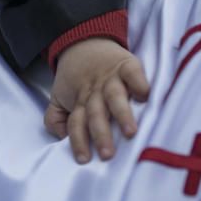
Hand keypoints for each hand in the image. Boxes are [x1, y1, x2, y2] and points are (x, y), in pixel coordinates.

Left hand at [44, 38, 149, 163]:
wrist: (83, 41)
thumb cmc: (75, 77)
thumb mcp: (59, 96)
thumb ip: (56, 118)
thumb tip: (61, 137)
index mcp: (79, 101)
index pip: (76, 123)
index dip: (78, 140)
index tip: (84, 160)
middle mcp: (94, 92)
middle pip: (95, 115)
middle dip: (100, 134)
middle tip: (107, 154)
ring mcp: (110, 79)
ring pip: (114, 99)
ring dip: (121, 115)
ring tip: (130, 132)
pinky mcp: (125, 65)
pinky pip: (132, 73)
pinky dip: (138, 83)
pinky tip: (145, 96)